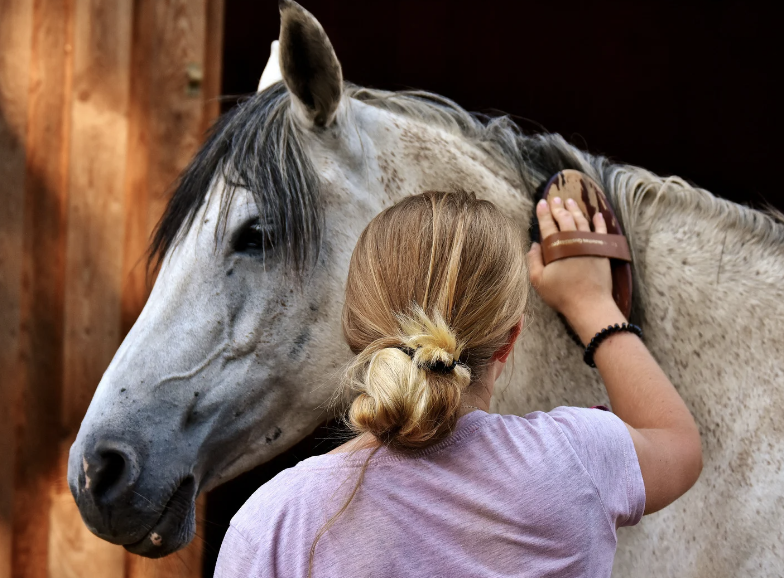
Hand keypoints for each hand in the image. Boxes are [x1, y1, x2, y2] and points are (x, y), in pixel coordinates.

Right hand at [527, 196, 621, 329]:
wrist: (590, 304)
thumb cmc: (562, 294)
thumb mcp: (539, 281)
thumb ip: (533, 260)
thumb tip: (534, 244)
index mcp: (556, 246)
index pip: (548, 225)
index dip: (544, 213)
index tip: (541, 203)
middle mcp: (573, 240)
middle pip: (565, 218)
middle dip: (558, 207)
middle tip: (554, 199)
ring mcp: (589, 243)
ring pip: (582, 220)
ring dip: (575, 209)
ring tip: (570, 201)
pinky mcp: (602, 250)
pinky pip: (601, 231)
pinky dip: (599, 221)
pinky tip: (597, 214)